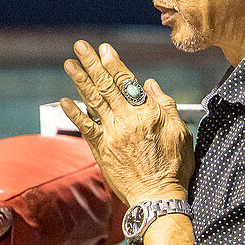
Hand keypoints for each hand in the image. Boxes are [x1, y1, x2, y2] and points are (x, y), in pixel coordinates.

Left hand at [60, 41, 193, 205]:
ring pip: (93, 101)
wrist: (158, 198)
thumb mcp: (180, 132)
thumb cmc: (174, 167)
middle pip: (106, 85)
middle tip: (81, 47)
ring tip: (69, 64)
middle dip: (92, 64)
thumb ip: (165, 105)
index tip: (104, 49)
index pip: (126, 81)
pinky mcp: (102, 149)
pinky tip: (64, 100)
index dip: (114, 63)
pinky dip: (74, 112)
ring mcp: (112, 134)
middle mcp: (127, 120)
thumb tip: (150, 84)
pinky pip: (85, 127)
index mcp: (147, 113)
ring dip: (80, 80)